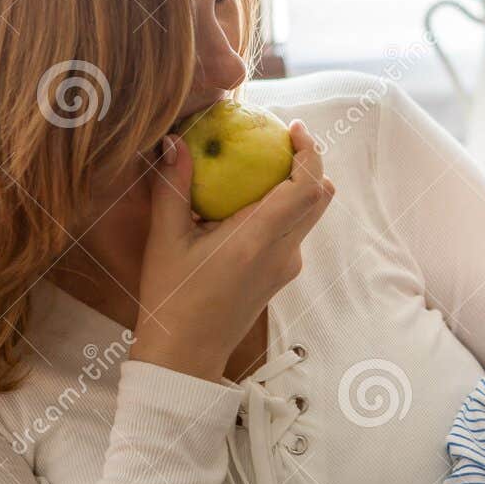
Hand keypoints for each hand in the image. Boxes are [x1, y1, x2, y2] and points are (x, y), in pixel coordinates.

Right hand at [129, 121, 334, 382]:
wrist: (185, 356)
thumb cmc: (170, 299)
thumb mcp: (165, 240)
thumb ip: (173, 187)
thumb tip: (175, 141)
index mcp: (258, 240)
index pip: (307, 187)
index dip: (310, 152)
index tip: (293, 127)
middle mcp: (283, 253)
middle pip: (319, 197)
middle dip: (309, 162)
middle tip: (281, 137)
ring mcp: (287, 267)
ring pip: (310, 215)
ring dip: (299, 185)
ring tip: (265, 163)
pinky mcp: (281, 276)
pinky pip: (294, 231)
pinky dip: (285, 207)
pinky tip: (250, 199)